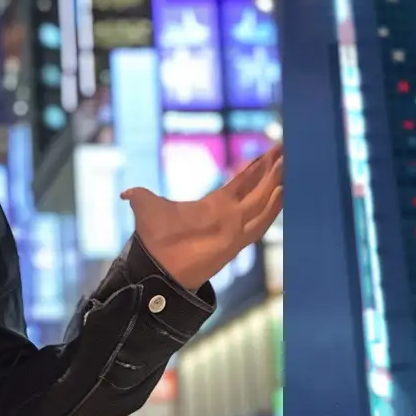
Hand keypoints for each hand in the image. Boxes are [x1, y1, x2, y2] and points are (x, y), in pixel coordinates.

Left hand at [124, 141, 281, 290]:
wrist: (155, 266)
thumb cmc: (155, 240)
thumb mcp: (146, 206)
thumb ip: (140, 195)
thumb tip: (125, 193)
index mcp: (215, 205)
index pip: (242, 182)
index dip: (256, 167)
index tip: (271, 152)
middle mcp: (230, 215)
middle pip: (258, 188)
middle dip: (273, 169)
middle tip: (288, 149)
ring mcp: (235, 228)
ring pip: (262, 202)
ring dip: (276, 183)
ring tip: (289, 163)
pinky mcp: (235, 241)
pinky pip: (259, 223)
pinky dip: (272, 209)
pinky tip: (283, 191)